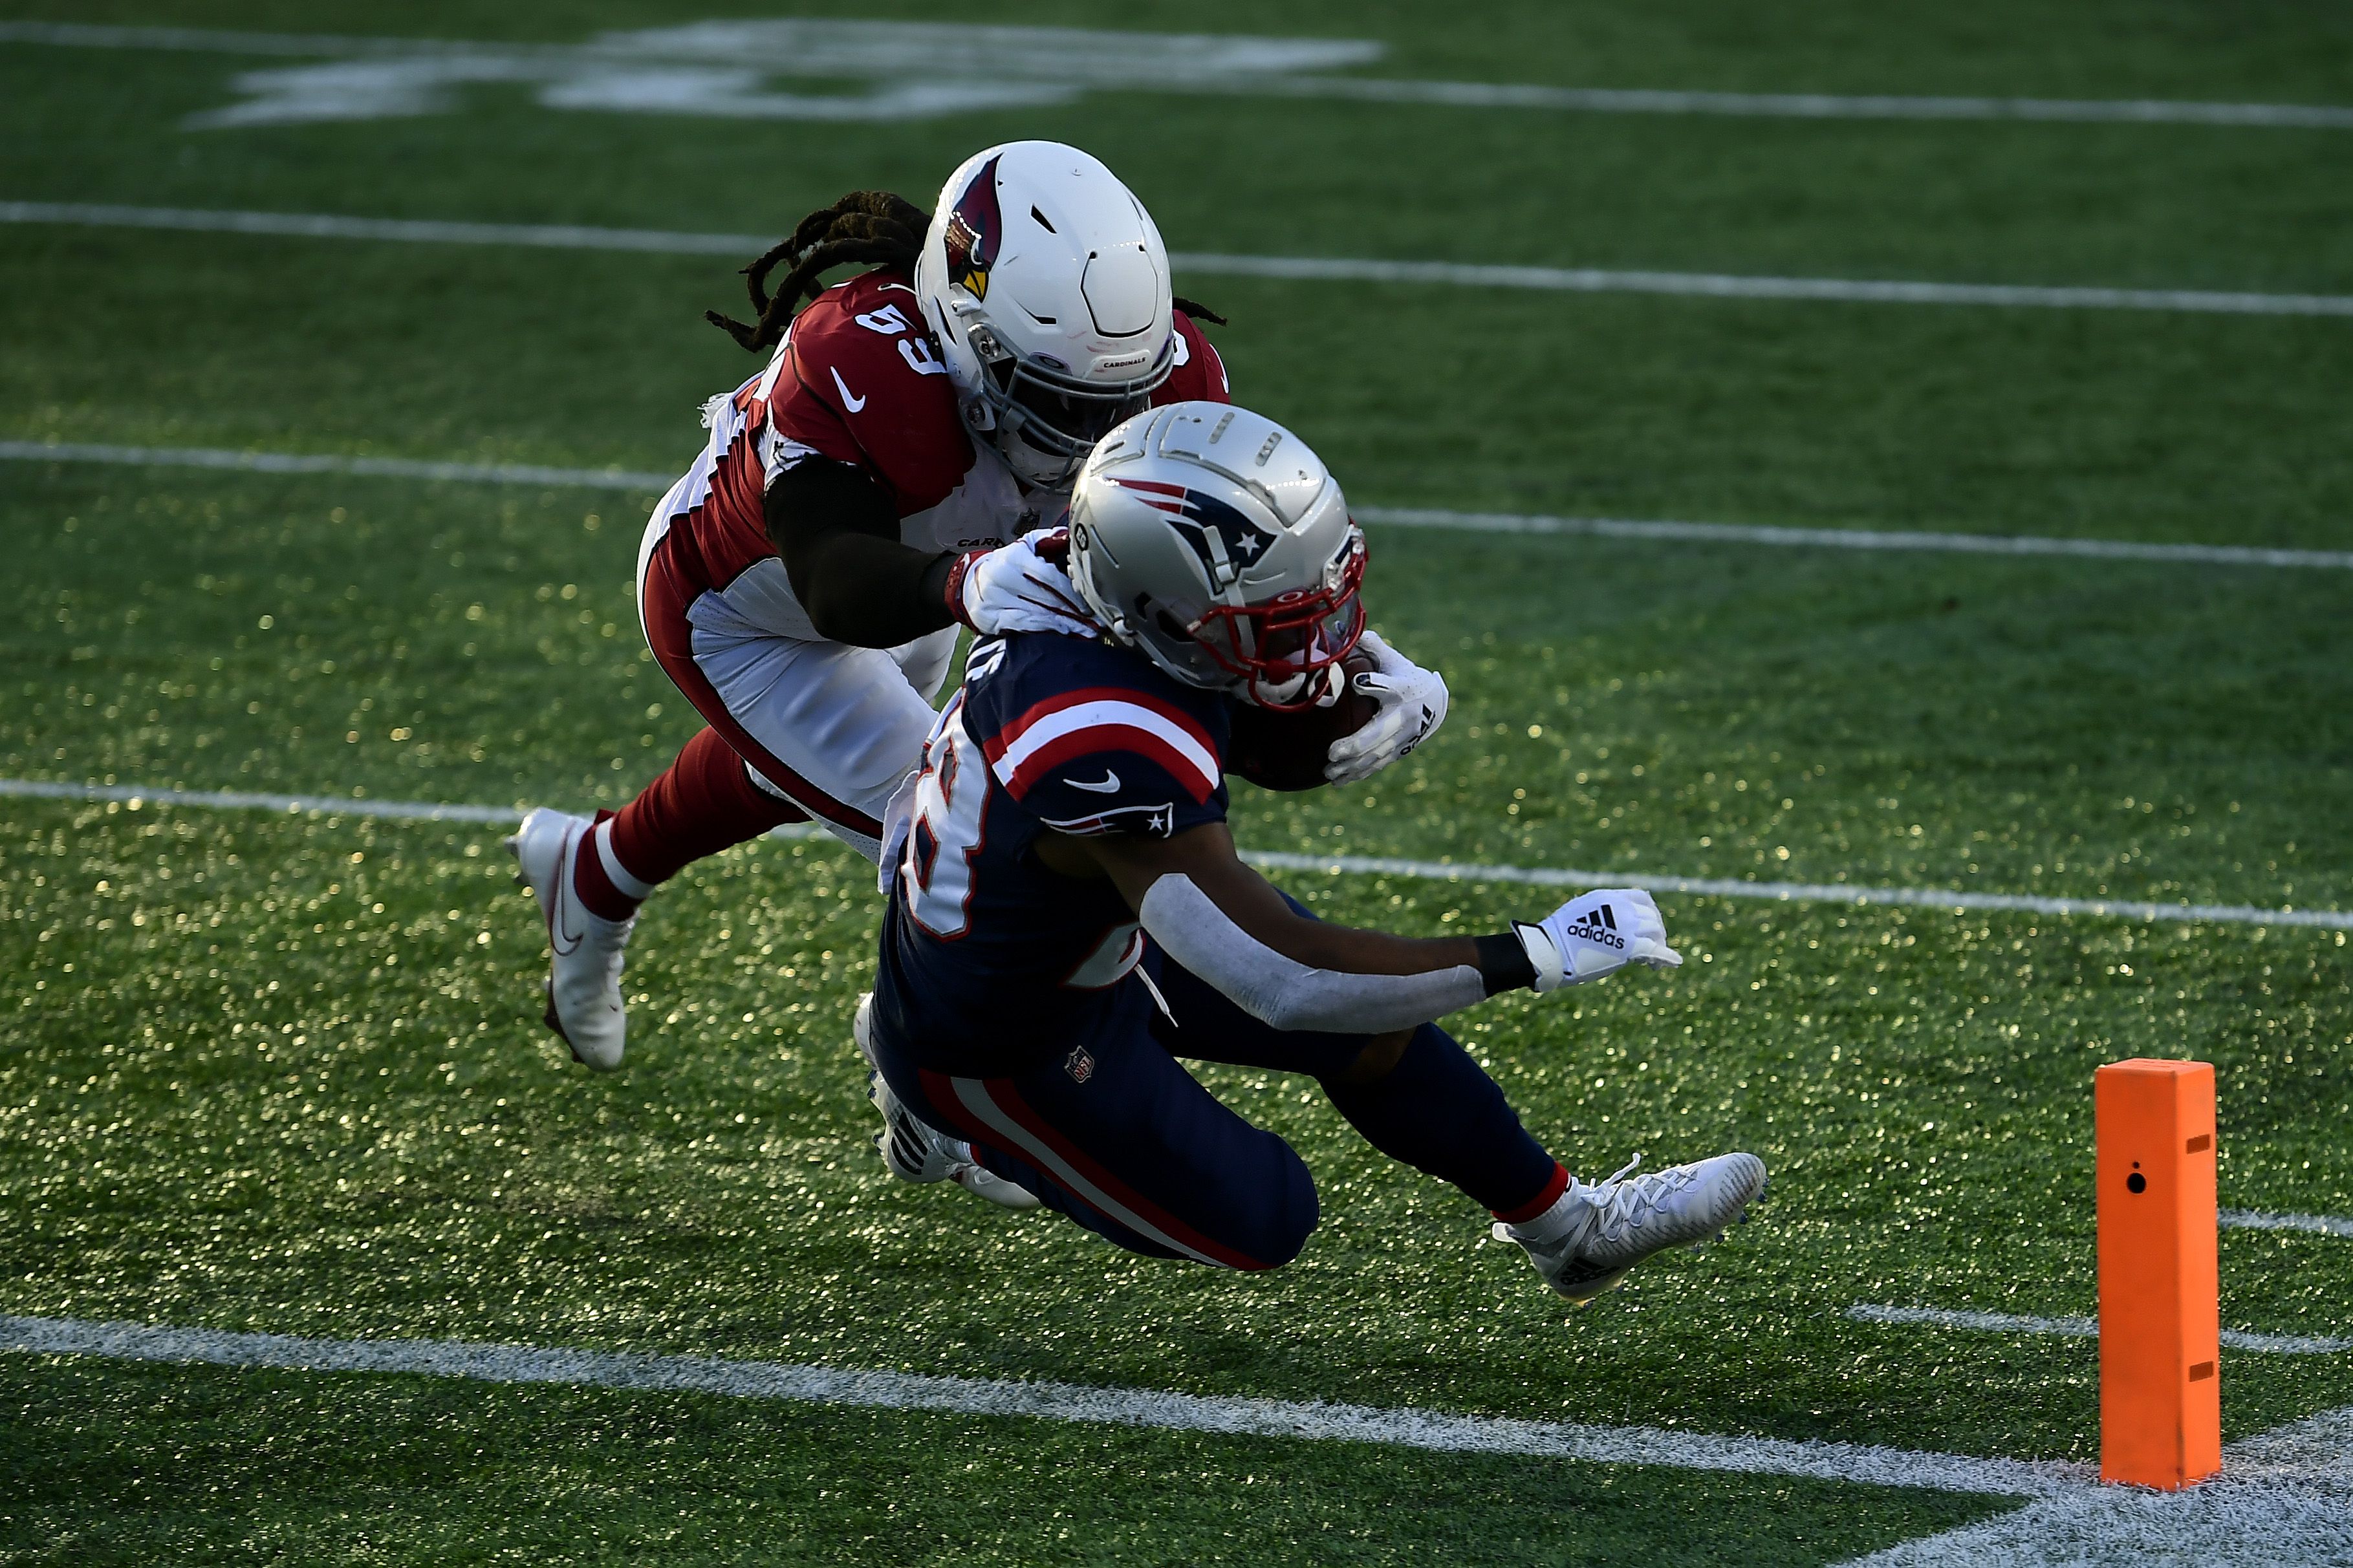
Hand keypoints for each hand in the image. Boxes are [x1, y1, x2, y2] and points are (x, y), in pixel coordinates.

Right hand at [945, 528, 1098, 636]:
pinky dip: (1044, 630)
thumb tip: (1070, 538)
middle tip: (1094, 623)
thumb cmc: (1007, 565)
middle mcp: (1003, 578)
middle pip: (1045, 598)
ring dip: (1063, 624)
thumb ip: (1048, 541)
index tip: (1088, 604)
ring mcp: (995, 600)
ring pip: (1036, 614)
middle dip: (1072, 612)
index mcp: (1014, 558)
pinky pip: (1022, 625)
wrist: (970, 583)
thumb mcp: (1024, 547)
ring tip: (1084, 631)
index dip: (1071, 592)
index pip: (1049, 577)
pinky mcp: (991, 618)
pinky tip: (1061, 632)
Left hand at [1324, 629, 1448, 785]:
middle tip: (1331, 753)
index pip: (1388, 684)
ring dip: (1352, 766)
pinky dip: (1359, 774)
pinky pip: (1378, 764)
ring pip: (1376, 754)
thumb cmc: (1404, 675)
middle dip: (1354, 745)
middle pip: (1379, 732)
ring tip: (1328, 772)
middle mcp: (1404, 715)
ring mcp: (1404, 736)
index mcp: (1401, 688)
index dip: (1374, 683)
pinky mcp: (1401, 750)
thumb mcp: (1393, 659)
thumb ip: (1371, 646)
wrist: (1436, 702)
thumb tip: (1345, 630)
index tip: (1359, 681)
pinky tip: (1339, 781)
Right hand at [1514, 888, 1679, 990]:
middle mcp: (1621, 908)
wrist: (1550, 950)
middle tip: (1654, 950)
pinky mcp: (1627, 947)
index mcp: (1609, 897)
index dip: (1651, 913)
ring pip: (1656, 933)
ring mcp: (1626, 927)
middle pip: (1652, 918)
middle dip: (1656, 933)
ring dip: (1659, 946)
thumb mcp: (1581, 911)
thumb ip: (1600, 912)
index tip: (1650, 926)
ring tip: (1653, 963)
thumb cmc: (1557, 935)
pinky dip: (1667, 957)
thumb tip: (1607, 922)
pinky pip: (1655, 951)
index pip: (1643, 898)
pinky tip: (1674, 963)